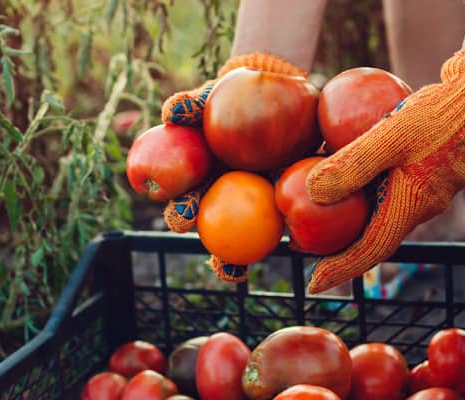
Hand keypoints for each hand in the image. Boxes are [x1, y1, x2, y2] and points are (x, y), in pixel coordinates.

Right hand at [159, 52, 304, 282]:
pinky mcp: (283, 201)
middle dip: (211, 247)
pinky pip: (284, 221)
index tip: (182, 216)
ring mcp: (253, 203)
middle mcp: (223, 196)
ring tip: (234, 271)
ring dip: (232, 259)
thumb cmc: (235, 93)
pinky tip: (292, 247)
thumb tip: (171, 113)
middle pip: (212, 229)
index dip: (179, 214)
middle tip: (219, 252)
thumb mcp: (214, 95)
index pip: (185, 202)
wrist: (276, 88)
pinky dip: (286, 238)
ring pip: (242, 238)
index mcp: (200, 178)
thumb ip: (193, 103)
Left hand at [303, 50, 464, 293]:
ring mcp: (431, 188)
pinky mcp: (433, 169)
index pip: (371, 251)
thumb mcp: (390, 136)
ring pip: (386, 208)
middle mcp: (424, 205)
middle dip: (342, 244)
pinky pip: (396, 184)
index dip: (340, 269)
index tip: (312, 284)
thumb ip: (352, 165)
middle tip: (306, 244)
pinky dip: (370, 183)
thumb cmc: (438, 114)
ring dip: (354, 211)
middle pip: (376, 234)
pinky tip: (347, 160)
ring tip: (320, 204)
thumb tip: (311, 193)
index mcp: (414, 206)